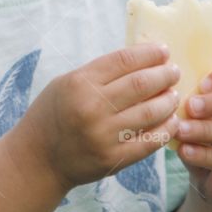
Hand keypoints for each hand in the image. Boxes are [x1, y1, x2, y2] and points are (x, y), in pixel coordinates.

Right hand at [17, 44, 182, 191]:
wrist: (37, 159)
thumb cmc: (53, 114)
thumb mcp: (67, 83)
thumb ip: (100, 73)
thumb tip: (141, 60)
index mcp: (79, 83)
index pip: (124, 60)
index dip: (149, 53)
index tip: (164, 51)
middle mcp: (92, 108)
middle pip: (142, 84)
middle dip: (164, 75)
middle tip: (174, 72)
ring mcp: (103, 136)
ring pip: (150, 112)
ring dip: (168, 101)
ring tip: (173, 95)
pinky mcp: (112, 159)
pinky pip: (149, 142)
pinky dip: (166, 129)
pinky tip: (172, 121)